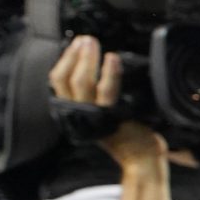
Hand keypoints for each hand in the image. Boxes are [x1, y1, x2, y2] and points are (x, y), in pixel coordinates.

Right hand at [48, 35, 165, 167]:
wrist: (142, 160)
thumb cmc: (126, 134)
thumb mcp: (102, 114)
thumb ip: (92, 96)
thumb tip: (90, 65)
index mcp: (72, 113)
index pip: (57, 82)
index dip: (65, 60)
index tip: (75, 44)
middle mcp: (77, 116)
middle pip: (63, 79)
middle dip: (73, 55)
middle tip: (85, 40)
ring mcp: (92, 118)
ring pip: (81, 83)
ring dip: (87, 59)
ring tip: (93, 44)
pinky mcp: (111, 119)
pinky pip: (107, 92)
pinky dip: (109, 72)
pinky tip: (112, 58)